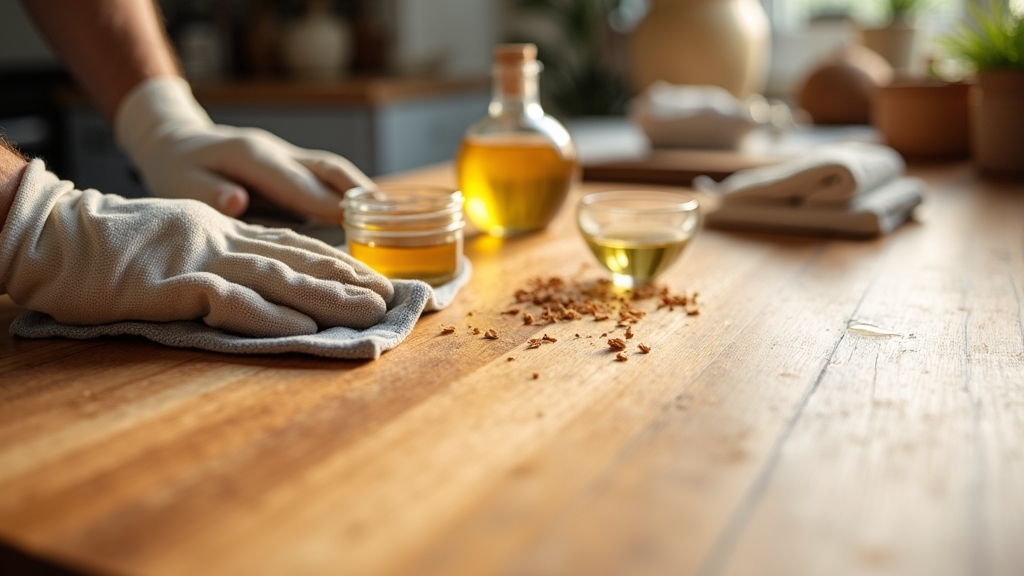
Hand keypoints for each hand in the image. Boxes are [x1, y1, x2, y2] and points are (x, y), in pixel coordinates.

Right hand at [0, 160, 393, 337]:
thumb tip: (253, 277)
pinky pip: (231, 303)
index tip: (370, 276)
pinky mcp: (175, 284)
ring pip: (278, 278)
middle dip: (347, 279)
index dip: (335, 262)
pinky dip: (271, 317)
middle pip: (297, 259)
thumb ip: (214, 252)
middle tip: (389, 297)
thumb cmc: (108, 244)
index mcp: (221, 229)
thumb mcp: (174, 236)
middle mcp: (221, 239)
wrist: (54, 234)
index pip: (291, 245)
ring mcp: (200, 259)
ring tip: (368, 312)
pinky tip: (305, 330)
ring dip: (328, 297)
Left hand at [114, 76, 373, 220]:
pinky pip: (327, 176)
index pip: (297, 183)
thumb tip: (237, 201)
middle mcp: (277, 151)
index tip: (355, 226)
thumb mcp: (178, 185)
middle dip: (358, 194)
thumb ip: (208, 194)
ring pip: (333, 169)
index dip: (326, 204)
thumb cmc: (177, 172)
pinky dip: (350, 193)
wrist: (175, 143)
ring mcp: (288, 155)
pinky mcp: (292, 165)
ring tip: (391, 219)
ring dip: (362, 191)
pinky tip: (369, 215)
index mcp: (252, 156)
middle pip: (328, 168)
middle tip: (389, 222)